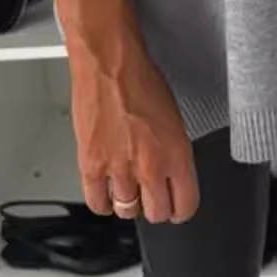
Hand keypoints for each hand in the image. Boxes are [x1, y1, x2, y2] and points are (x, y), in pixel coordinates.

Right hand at [69, 33, 199, 224]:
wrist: (109, 63)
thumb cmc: (140, 78)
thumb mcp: (174, 116)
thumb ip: (173, 150)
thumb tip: (171, 170)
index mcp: (177, 153)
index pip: (186, 205)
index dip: (181, 209)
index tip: (177, 206)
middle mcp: (150, 166)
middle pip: (156, 213)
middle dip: (156, 208)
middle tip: (152, 197)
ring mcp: (119, 169)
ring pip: (127, 211)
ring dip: (128, 203)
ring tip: (128, 189)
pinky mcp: (91, 166)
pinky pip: (97, 202)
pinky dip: (102, 202)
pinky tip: (106, 191)